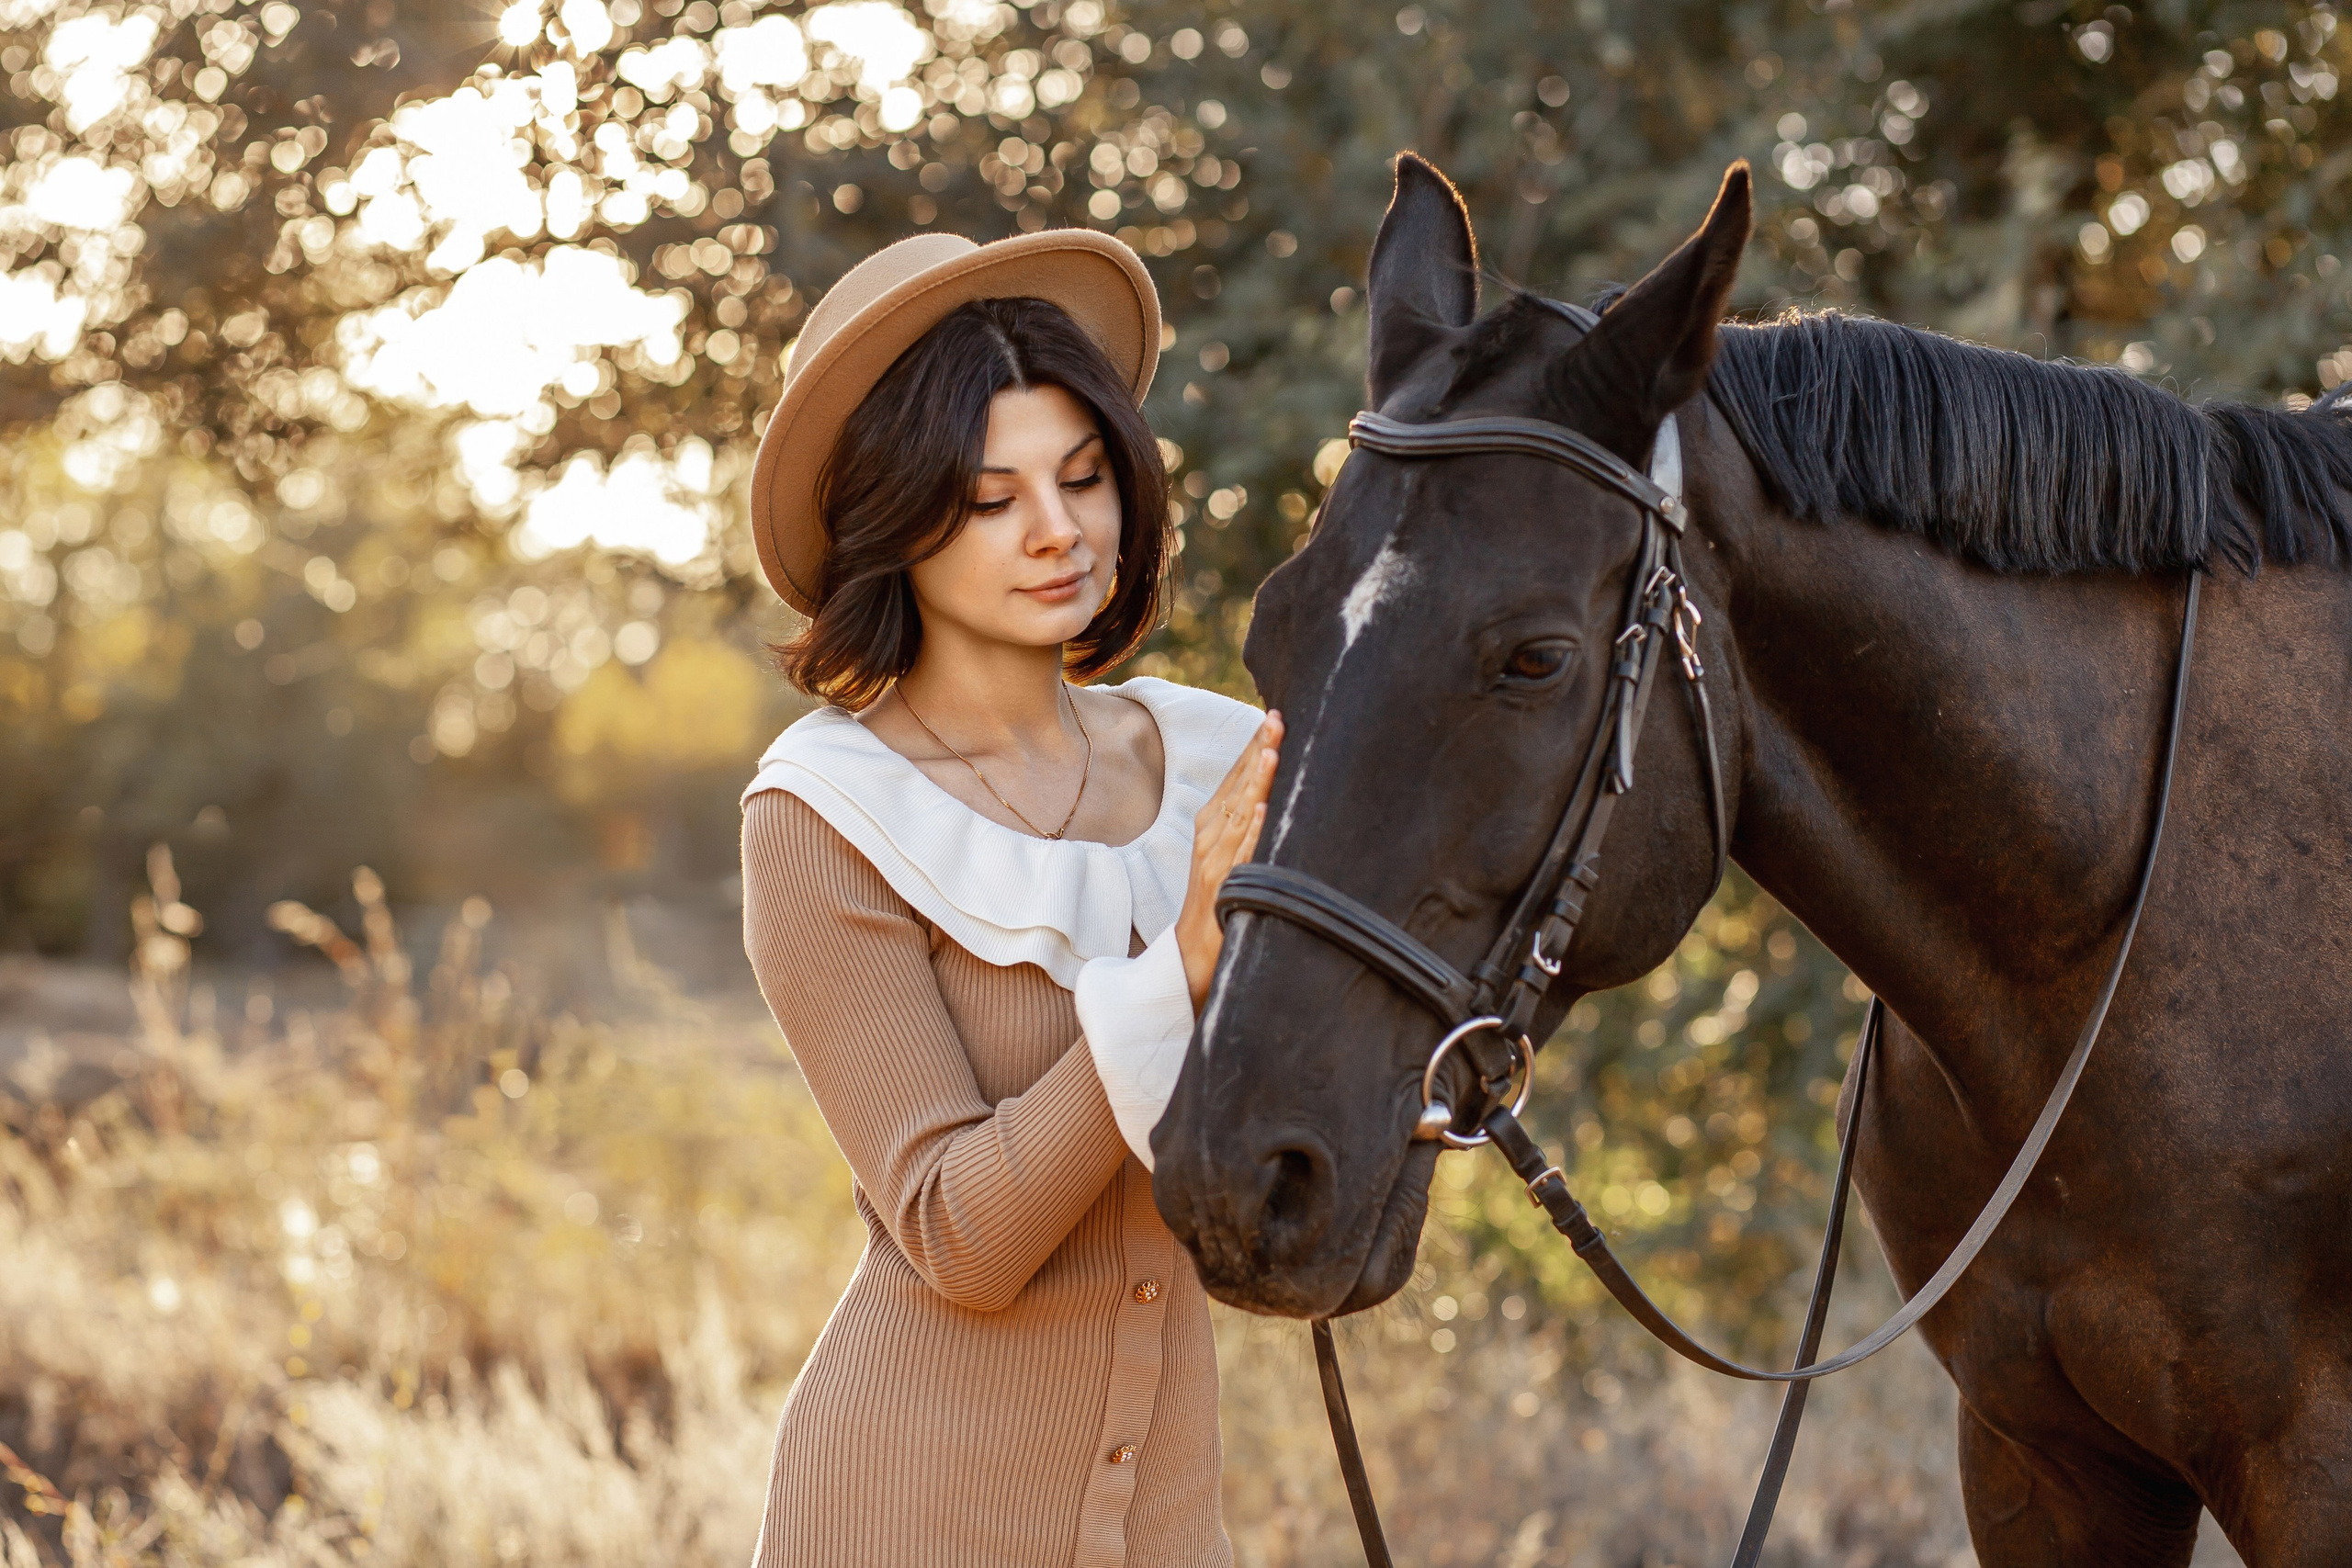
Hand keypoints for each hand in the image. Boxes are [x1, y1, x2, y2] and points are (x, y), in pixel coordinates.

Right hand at [1174, 711, 1283, 1011]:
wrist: (1192, 951)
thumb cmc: (1217, 897)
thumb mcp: (1226, 852)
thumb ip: (1242, 820)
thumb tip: (1268, 788)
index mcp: (1211, 823)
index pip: (1234, 775)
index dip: (1253, 746)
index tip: (1273, 717)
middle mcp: (1209, 835)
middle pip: (1237, 786)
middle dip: (1258, 751)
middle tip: (1279, 720)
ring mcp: (1214, 860)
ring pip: (1240, 813)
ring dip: (1257, 782)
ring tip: (1273, 752)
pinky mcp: (1222, 885)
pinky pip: (1241, 854)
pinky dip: (1252, 831)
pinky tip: (1263, 810)